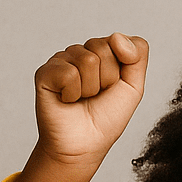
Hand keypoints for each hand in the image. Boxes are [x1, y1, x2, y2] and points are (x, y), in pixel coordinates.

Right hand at [32, 33, 148, 171]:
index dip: (123, 68)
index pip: (121, 41)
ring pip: (87, 60)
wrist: (85, 144)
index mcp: (103, 54)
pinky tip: (67, 100)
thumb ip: (137, 58)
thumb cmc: (107, 118)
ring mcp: (61, 61)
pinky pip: (68, 72)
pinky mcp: (45, 72)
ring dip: (91, 88)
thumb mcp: (133, 88)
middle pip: (103, 48)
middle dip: (108, 78)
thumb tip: (118, 36)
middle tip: (98, 95)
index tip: (115, 86)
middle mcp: (81, 53)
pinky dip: (73, 93)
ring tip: (83, 98)